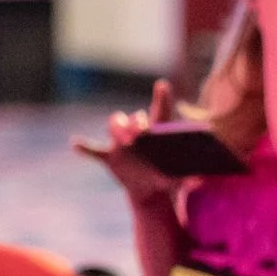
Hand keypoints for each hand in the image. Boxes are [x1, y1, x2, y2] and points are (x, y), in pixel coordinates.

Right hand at [75, 79, 180, 206]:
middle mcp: (137, 133)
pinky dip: (85, 147)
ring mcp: (121, 143)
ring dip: (117, 128)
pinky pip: (94, 149)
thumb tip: (200, 182)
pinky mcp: (110, 156)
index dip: (161, 97)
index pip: (160, 111)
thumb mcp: (178, 179)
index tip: (163, 85)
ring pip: (114, 124)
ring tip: (123, 139)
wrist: (150, 190)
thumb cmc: (167, 178)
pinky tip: (76, 144)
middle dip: (134, 122)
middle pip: (133, 117)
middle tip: (140, 133)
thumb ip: (188, 180)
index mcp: (156, 134)